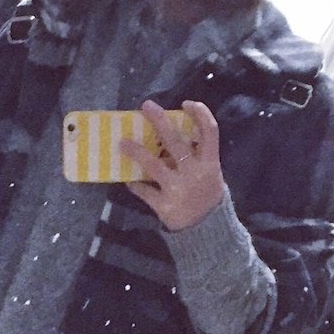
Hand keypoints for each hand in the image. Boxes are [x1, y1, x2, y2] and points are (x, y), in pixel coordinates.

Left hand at [122, 100, 225, 230]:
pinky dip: (135, 185)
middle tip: (145, 106)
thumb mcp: (210, 173)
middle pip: (175, 141)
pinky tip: (127, 180)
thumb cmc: (206, 195)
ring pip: (153, 165)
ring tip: (122, 142)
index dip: (199, 113)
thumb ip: (196, 156)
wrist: (207, 230)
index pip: (209, 131)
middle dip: (159, 121)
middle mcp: (194, 173)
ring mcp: (178, 189)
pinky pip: (145, 191)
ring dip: (137, 151)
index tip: (184, 104)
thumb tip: (170, 136)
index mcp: (210, 162)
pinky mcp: (164, 205)